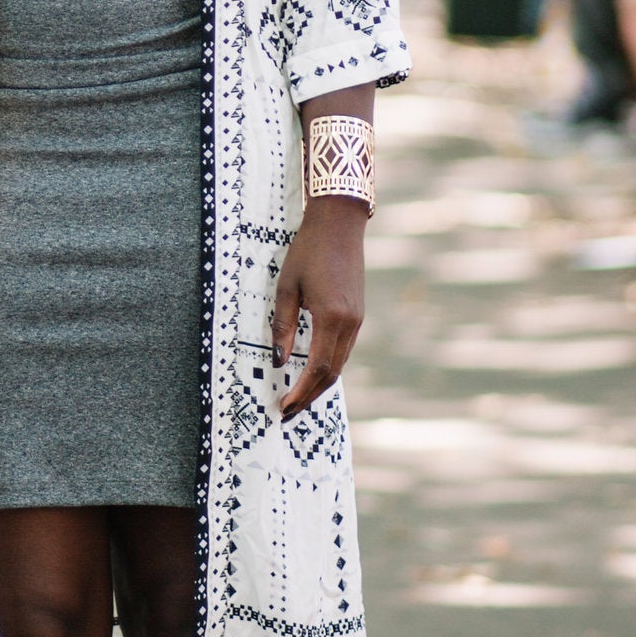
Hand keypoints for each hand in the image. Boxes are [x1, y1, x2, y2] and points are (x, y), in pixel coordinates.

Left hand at [270, 198, 366, 420]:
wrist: (339, 225)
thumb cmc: (308, 251)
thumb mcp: (287, 288)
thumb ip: (282, 326)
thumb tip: (277, 360)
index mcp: (331, 317)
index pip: (317, 368)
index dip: (301, 392)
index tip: (285, 406)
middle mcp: (350, 323)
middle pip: (332, 373)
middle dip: (310, 396)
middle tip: (288, 411)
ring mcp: (357, 320)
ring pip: (340, 363)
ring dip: (319, 384)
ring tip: (297, 397)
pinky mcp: (357, 314)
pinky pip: (344, 350)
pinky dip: (329, 367)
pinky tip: (313, 372)